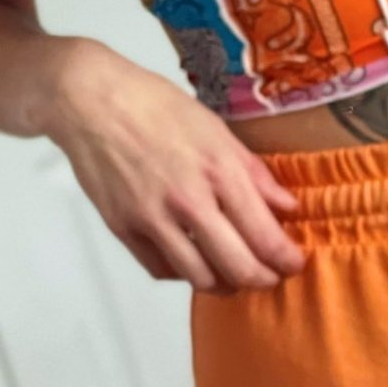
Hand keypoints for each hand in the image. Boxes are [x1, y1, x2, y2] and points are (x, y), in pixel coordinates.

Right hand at [43, 48, 308, 295]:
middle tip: (270, 277)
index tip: (294, 262)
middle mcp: (189, 200)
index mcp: (219, 170)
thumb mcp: (216, 129)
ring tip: (234, 276)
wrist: (93, 102)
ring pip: (201, 278)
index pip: (265, 235)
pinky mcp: (124, 229)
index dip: (286, 259)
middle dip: (263, 279)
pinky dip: (184, 274)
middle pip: (238, 267)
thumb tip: (287, 206)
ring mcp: (154, 218)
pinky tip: (194, 261)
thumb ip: (254, 172)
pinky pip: (162, 270)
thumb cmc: (155, 106)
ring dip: (225, 284)